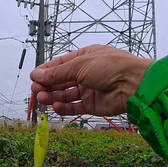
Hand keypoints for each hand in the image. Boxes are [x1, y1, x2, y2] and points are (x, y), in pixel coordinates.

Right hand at [30, 45, 152, 115]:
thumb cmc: (111, 67)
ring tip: (43, 99)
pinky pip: (74, 107)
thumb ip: (57, 73)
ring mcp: (89, 90)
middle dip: (47, 86)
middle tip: (36, 91)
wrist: (133, 85)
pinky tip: (56, 107)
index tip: (34, 78)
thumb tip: (37, 76)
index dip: (46, 72)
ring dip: (53, 97)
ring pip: (65, 95)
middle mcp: (86, 73)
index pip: (60, 65)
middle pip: (61, 81)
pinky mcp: (92, 105)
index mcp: (84, 57)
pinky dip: (64, 108)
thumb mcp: (79, 65)